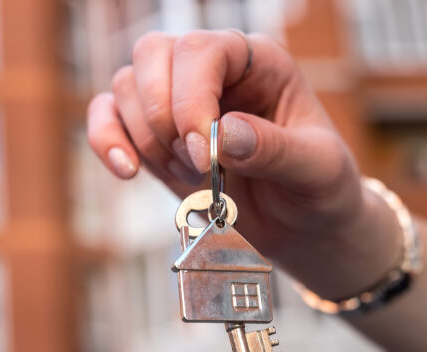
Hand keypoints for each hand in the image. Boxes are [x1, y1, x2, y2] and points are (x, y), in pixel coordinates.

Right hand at [87, 30, 399, 298]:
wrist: (303, 228)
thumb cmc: (319, 189)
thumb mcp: (318, 170)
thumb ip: (276, 150)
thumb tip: (224, 134)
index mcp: (258, 63)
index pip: (204, 49)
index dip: (191, 97)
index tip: (205, 154)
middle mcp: (213, 73)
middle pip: (153, 55)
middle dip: (163, 117)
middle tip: (198, 167)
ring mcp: (176, 102)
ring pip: (126, 86)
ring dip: (147, 140)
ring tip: (192, 177)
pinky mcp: (154, 136)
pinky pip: (106, 117)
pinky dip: (106, 141)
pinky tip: (127, 172)